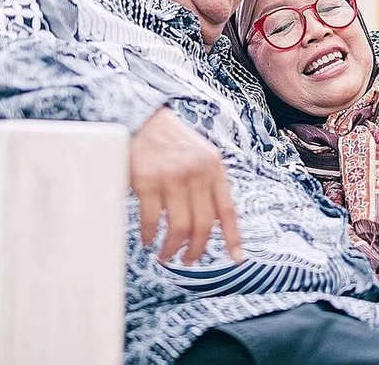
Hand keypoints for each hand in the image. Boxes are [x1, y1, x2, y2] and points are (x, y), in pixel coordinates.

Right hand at [130, 108, 242, 263]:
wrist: (141, 118)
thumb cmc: (170, 140)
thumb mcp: (200, 156)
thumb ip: (209, 183)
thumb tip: (214, 221)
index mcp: (213, 168)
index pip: (227, 209)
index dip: (233, 237)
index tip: (237, 258)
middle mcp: (196, 173)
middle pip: (203, 224)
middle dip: (196, 249)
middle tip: (188, 261)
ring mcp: (171, 178)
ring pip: (179, 228)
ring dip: (172, 248)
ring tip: (166, 255)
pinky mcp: (146, 182)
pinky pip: (152, 220)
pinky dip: (150, 235)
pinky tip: (148, 239)